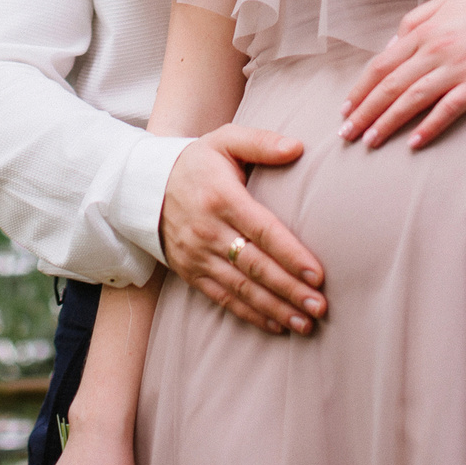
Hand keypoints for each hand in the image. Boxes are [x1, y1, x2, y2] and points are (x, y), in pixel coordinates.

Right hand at [160, 127, 326, 334]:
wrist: (145, 185)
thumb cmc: (198, 162)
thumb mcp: (225, 141)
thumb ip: (261, 143)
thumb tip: (298, 147)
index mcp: (222, 198)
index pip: (263, 231)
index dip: (291, 255)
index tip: (318, 275)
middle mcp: (208, 230)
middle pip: (255, 266)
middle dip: (290, 290)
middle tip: (320, 307)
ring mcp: (197, 255)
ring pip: (241, 288)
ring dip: (275, 308)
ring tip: (305, 324)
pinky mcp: (190, 272)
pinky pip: (223, 298)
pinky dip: (250, 314)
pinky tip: (276, 324)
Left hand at [340, 0, 465, 150]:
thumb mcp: (446, 4)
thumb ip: (414, 21)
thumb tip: (390, 46)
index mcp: (423, 31)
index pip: (381, 64)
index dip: (361, 88)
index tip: (346, 108)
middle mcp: (435, 49)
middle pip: (390, 85)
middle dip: (365, 111)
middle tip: (346, 133)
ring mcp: (457, 67)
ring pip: (412, 99)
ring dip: (387, 123)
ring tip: (370, 141)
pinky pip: (448, 109)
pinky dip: (429, 127)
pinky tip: (413, 144)